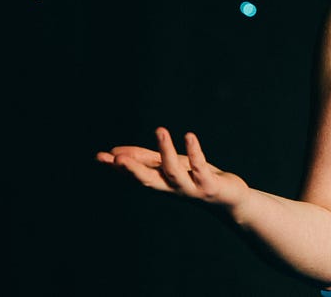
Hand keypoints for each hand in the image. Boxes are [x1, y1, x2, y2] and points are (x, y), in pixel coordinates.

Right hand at [96, 127, 248, 208]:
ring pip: (174, 172)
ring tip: (160, 130)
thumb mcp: (170, 167)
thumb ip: (147, 160)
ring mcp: (191, 188)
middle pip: (149, 180)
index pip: (136, 174)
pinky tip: (189, 136)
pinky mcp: (209, 185)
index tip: (100, 157)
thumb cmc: (197, 180)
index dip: (118, 167)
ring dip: (166, 151)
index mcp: (161, 183)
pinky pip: (200, 167)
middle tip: (116, 158)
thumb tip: (117, 154)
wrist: (230, 200)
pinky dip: (194, 152)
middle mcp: (173, 188)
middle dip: (132, 170)